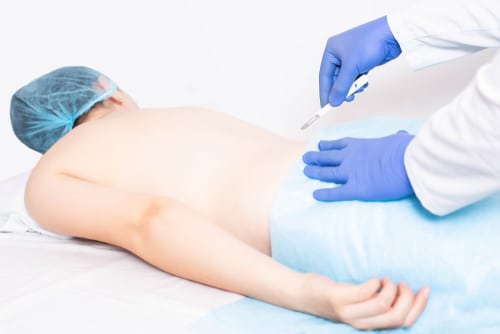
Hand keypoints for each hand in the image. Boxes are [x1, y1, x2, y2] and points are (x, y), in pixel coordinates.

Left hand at [302, 131, 413, 200]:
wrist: (409, 162)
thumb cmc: (407, 149)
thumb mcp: (400, 139)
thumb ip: (396, 138)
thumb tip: (401, 134)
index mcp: (360, 145)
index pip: (339, 144)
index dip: (328, 145)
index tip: (320, 145)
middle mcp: (351, 157)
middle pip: (327, 157)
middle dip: (315, 157)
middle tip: (306, 157)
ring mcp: (351, 173)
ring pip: (327, 172)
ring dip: (314, 171)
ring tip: (305, 171)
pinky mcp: (356, 189)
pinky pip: (336, 192)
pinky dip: (325, 194)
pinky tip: (316, 195)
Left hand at [303, 274, 429, 329]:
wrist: (305, 295)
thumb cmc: (338, 296)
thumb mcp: (362, 303)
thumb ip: (380, 303)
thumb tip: (408, 291)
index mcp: (371, 325)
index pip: (404, 323)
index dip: (419, 307)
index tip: (425, 289)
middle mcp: (361, 323)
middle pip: (397, 316)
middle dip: (407, 297)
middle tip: (401, 283)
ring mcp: (349, 312)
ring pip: (384, 304)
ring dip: (390, 287)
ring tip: (384, 280)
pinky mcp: (339, 298)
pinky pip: (365, 291)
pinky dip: (374, 282)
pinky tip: (372, 279)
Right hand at [319, 16, 400, 106]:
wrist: (393, 34)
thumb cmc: (370, 43)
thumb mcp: (352, 67)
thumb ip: (341, 86)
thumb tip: (333, 101)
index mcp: (331, 50)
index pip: (324, 75)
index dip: (325, 92)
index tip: (326, 106)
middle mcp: (339, 53)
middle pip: (335, 78)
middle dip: (342, 90)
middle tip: (347, 99)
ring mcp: (350, 57)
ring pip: (346, 79)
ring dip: (352, 87)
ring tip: (359, 89)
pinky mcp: (361, 61)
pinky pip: (355, 76)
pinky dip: (359, 82)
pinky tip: (365, 83)